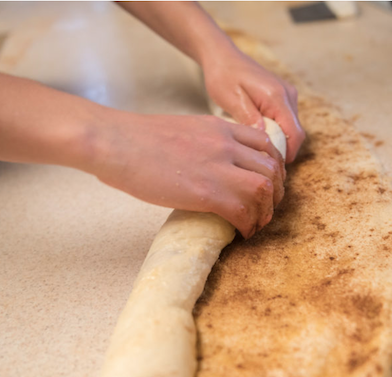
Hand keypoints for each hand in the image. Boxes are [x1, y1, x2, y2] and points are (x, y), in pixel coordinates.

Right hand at [88, 112, 284, 238]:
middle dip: (276, 193)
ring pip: (264, 190)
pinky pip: (244, 211)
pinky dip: (248, 225)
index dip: (273, 167)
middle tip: (266, 209)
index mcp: (219, 127)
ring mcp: (218, 166)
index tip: (267, 184)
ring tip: (255, 225)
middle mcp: (226, 144)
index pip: (266, 144)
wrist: (115, 142)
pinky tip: (241, 233)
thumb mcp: (182, 130)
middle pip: (272, 168)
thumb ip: (204, 143)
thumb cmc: (135, 139)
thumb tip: (208, 166)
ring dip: (265, 212)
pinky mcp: (207, 191)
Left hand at [202, 49, 304, 163]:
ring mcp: (287, 94)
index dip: (288, 154)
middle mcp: (288, 95)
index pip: (294, 133)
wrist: (222, 56)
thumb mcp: (231, 99)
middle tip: (262, 163)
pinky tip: (259, 137)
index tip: (272, 167)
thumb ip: (249, 118)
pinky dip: (277, 132)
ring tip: (258, 151)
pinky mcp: (283, 96)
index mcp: (276, 96)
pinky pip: (286, 120)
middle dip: (284, 150)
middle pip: (296, 133)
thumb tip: (265, 139)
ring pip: (292, 128)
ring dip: (280, 141)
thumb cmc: (223, 76)